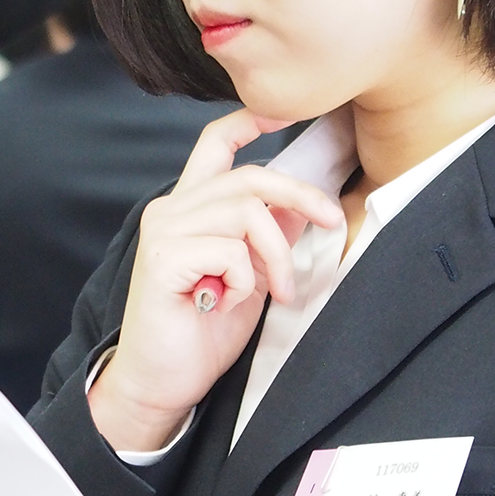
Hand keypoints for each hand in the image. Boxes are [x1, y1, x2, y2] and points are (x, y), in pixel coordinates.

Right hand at [89, 110, 343, 452]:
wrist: (161, 382)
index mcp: (189, 207)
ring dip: (277, 254)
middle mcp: (171, 210)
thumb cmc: (201, 332)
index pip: (215, 144)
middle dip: (302, 195)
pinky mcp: (163, 258)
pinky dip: (245, 278)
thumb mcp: (250, 277)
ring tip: (280, 290)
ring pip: (246, 212)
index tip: (286, 113)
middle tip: (333, 223)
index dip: (250, 121)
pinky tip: (227, 301)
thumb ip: (268, 238)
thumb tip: (305, 207)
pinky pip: (228, 249)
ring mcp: (164, 231)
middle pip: (248, 176)